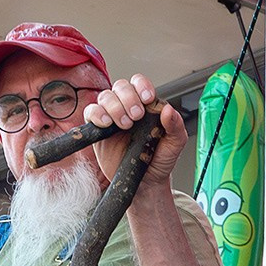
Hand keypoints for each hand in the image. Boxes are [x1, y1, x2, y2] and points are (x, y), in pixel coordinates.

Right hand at [81, 74, 188, 194]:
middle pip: (121, 87)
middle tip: (136, 116)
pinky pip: (90, 113)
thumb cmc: (159, 160)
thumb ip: (175, 126)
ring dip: (114, 107)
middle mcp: (127, 107)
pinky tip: (106, 124)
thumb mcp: (175, 144)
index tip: (147, 98)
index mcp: (146, 105)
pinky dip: (96, 115)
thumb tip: (169, 110)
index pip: (139, 83)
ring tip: (124, 124)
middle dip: (128, 98)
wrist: (145, 182)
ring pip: (106, 97)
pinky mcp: (98, 130)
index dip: (141, 86)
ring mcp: (112, 117)